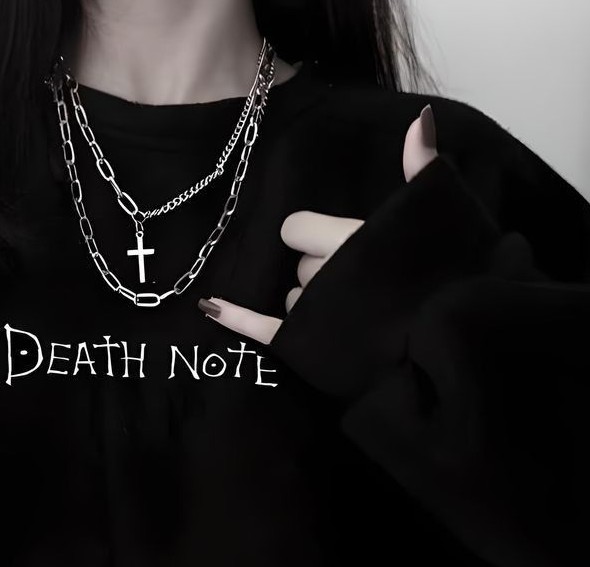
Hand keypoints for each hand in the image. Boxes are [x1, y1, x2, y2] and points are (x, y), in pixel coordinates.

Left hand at [197, 104, 438, 343]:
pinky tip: (210, 307)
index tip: (346, 244)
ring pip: (293, 299)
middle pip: (298, 264)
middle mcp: (320, 275)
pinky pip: (262, 329)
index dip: (316, 234)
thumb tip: (421, 115)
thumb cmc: (454, 273)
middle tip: (358, 282)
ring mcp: (311, 314)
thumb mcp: (442, 211)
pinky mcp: (305, 345)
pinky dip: (235, 318)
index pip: (296, 228)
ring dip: (312, 300)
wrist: (460, 340)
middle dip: (321, 269)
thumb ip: (420, 165)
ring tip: (351, 311)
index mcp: (344, 238)